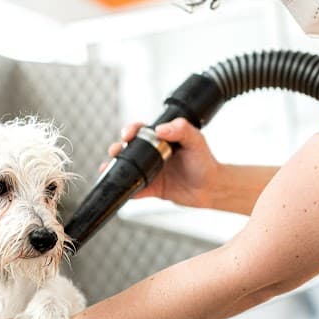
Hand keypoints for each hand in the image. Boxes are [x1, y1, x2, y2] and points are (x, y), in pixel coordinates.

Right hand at [102, 117, 220, 207]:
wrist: (211, 189)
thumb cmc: (205, 162)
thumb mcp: (196, 141)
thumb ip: (181, 130)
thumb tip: (161, 129)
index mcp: (162, 139)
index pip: (142, 131)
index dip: (132, 130)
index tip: (128, 134)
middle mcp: (153, 154)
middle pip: (129, 148)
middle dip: (117, 148)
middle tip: (115, 151)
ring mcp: (151, 171)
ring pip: (128, 168)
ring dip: (115, 168)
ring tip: (107, 169)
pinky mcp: (152, 188)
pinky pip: (135, 189)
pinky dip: (126, 190)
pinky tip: (121, 189)